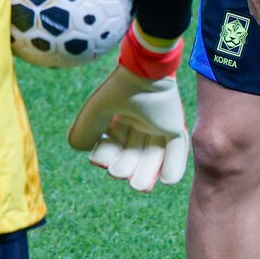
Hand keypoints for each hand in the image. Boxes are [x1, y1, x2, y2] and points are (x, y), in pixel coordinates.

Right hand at [68, 65, 188, 191]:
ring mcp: (159, 125)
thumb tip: (81, 149)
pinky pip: (178, 150)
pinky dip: (174, 167)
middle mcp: (141, 123)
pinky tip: (166, 182)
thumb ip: (85, 130)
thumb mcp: (96, 112)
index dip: (107, 156)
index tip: (100, 161)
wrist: (145, 72)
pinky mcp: (175, 125)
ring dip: (148, 173)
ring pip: (154, 156)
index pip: (114, 145)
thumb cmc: (119, 89)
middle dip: (126, 168)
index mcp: (121, 118)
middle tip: (118, 173)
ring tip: (140, 187)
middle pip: (134, 154)